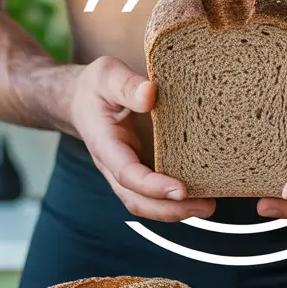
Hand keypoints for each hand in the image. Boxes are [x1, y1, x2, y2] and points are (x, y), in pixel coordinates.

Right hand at [69, 57, 215, 222]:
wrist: (79, 102)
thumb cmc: (95, 89)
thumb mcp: (106, 75)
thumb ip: (126, 85)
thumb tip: (150, 93)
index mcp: (105, 144)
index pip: (127, 174)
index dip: (152, 186)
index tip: (180, 190)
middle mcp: (114, 166)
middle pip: (137, 201)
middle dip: (170, 210)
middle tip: (205, 207)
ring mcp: (125, 173)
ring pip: (145, 204)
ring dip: (175, 211)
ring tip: (207, 207)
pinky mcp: (138, 171)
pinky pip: (153, 195)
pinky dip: (175, 202)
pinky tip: (200, 196)